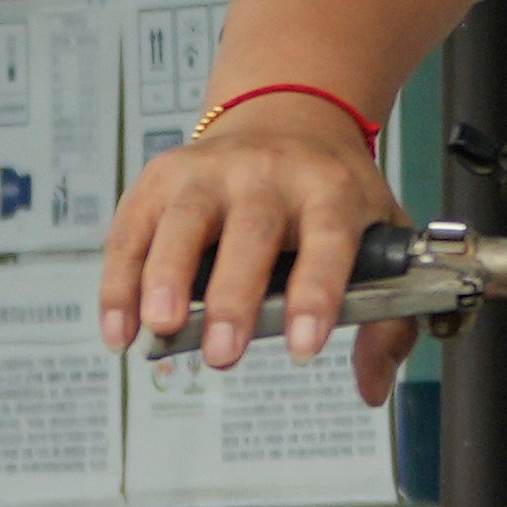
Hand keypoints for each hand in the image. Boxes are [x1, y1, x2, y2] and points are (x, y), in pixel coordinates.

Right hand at [99, 96, 414, 402]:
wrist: (290, 118)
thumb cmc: (333, 193)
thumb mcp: (381, 237)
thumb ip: (385, 319)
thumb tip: (373, 388)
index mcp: (332, 188)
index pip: (329, 238)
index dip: (317, 292)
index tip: (303, 346)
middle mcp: (270, 172)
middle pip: (251, 232)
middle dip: (233, 296)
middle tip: (223, 354)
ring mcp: (210, 171)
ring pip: (184, 222)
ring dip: (166, 278)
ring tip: (161, 329)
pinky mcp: (162, 177)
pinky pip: (133, 231)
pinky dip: (120, 283)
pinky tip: (121, 330)